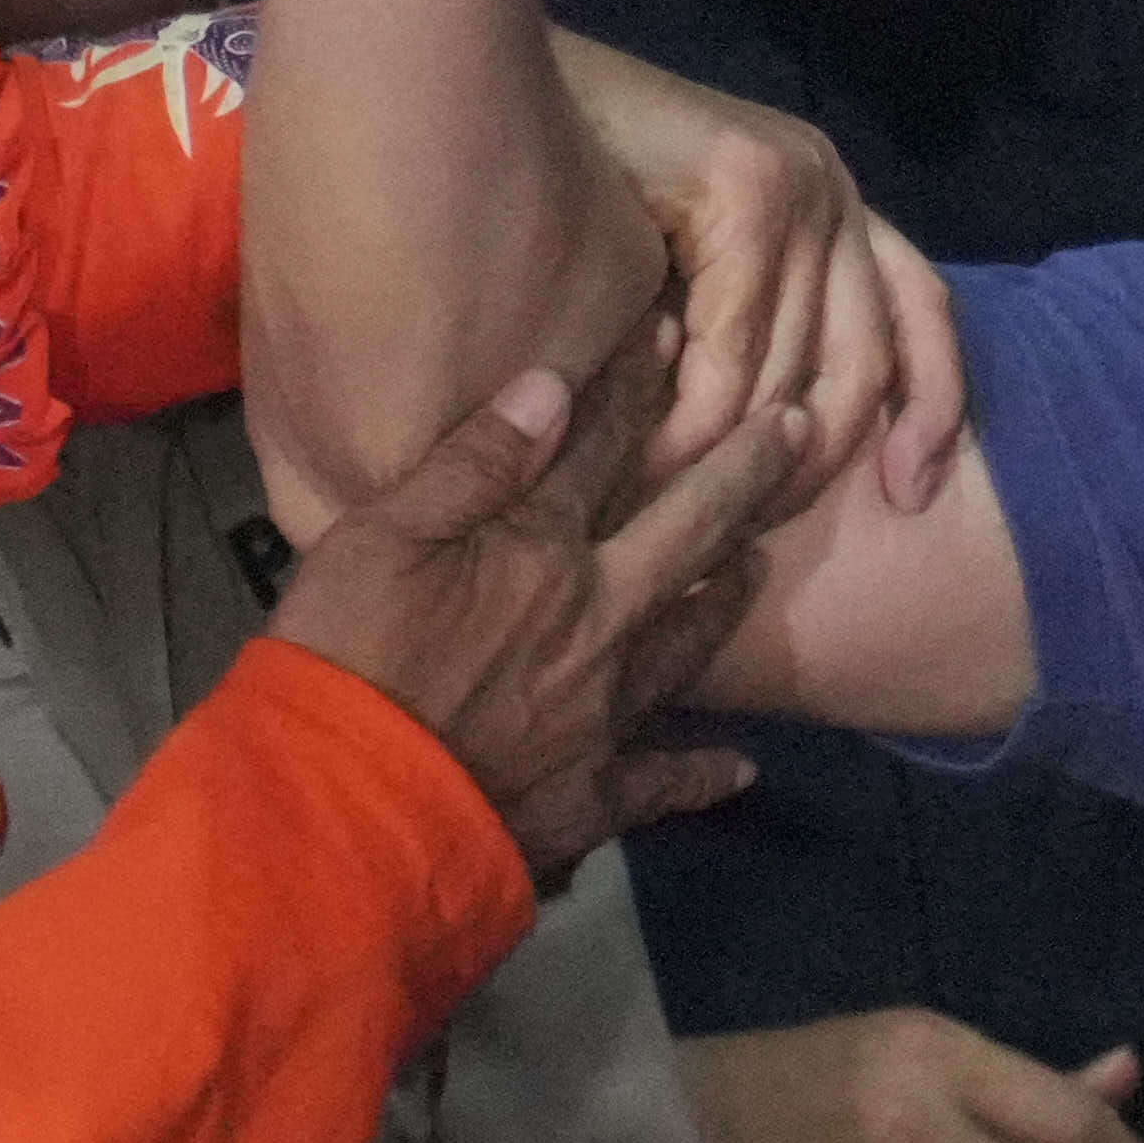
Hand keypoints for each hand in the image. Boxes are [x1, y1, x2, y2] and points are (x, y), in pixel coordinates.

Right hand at [264, 355, 796, 878]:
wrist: (349, 807)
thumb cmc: (343, 660)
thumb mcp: (379, 538)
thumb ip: (471, 465)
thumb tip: (552, 388)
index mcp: (540, 551)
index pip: (600, 449)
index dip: (639, 387)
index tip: (682, 335)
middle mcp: (597, 620)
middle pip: (688, 532)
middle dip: (744, 472)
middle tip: (800, 427)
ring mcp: (606, 710)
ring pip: (691, 639)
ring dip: (729, 595)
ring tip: (763, 560)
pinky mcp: (595, 794)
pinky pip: (665, 781)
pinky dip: (705, 773)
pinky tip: (744, 768)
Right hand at [554, 38, 969, 513]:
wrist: (486, 78)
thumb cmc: (560, 187)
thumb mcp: (673, 266)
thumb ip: (728, 326)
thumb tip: (758, 447)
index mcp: (831, 206)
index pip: (923, 313)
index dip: (933, 406)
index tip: (913, 494)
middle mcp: (833, 190)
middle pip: (865, 364)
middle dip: (813, 465)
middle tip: (745, 532)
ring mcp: (799, 183)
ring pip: (790, 375)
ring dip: (730, 463)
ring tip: (675, 516)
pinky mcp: (748, 187)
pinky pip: (732, 353)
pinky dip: (691, 426)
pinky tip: (646, 465)